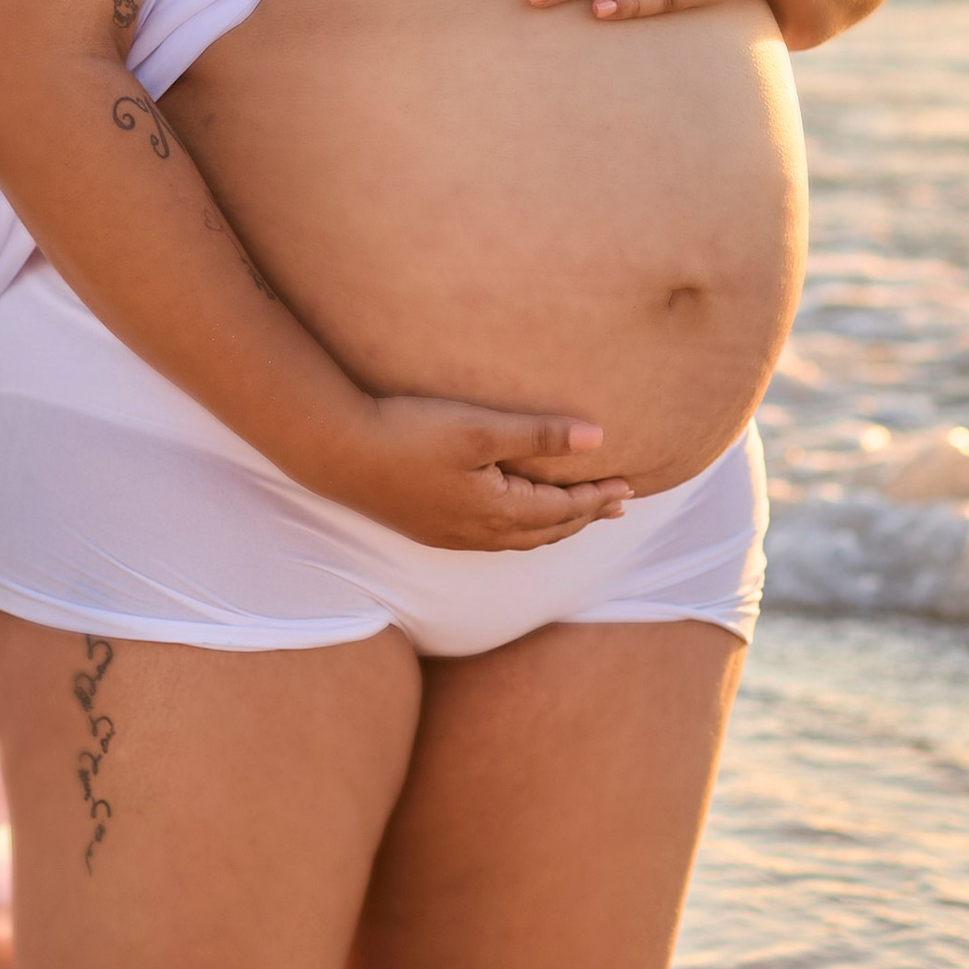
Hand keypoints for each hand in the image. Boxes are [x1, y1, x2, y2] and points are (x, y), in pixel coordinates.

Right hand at [308, 392, 634, 552]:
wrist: (339, 451)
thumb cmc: (410, 433)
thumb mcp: (480, 428)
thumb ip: (540, 435)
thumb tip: (597, 440)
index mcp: (497, 511)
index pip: (564, 510)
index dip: (598, 498)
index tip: (629, 486)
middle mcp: (479, 534)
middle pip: (547, 531)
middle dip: (584, 517)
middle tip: (615, 505)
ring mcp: (452, 535)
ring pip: (520, 539)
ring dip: (554, 526)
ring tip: (576, 515)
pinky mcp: (430, 528)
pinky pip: (493, 538)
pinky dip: (522, 529)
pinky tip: (515, 517)